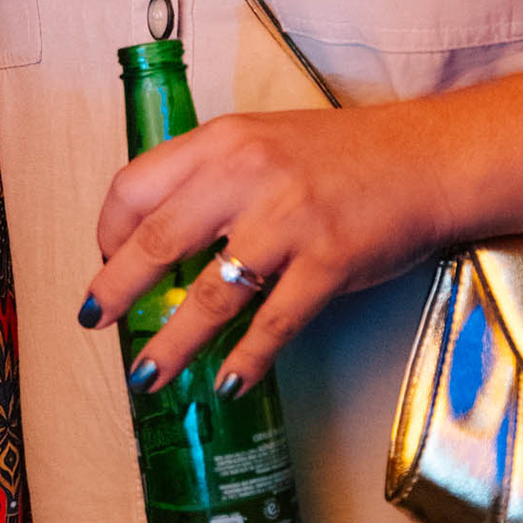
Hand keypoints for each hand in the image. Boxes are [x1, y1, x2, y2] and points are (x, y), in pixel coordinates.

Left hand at [81, 106, 448, 395]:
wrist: (426, 158)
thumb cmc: (342, 155)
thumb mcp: (262, 142)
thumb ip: (212, 178)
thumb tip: (158, 239)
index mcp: (222, 141)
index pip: (136, 185)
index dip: (109, 229)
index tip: (105, 258)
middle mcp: (247, 175)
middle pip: (158, 241)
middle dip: (117, 289)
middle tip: (96, 320)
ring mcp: (289, 220)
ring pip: (211, 294)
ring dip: (172, 343)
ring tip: (148, 375)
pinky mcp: (329, 261)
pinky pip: (275, 321)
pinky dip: (247, 357)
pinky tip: (228, 381)